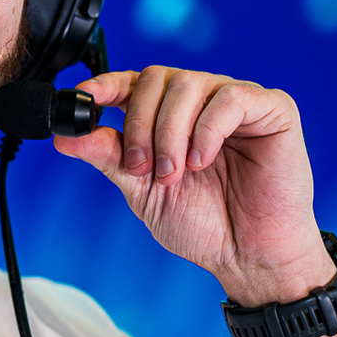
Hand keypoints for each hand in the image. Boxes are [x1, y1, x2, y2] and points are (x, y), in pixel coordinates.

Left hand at [54, 66, 334, 304]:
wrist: (249, 256)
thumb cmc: (205, 223)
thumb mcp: (142, 191)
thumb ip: (109, 157)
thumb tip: (65, 135)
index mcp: (169, 116)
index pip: (133, 82)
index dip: (105, 84)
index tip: (84, 97)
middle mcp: (201, 101)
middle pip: (156, 79)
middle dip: (140, 124)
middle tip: (143, 168)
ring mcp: (236, 102)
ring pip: (190, 84)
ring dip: (171, 132)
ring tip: (175, 174)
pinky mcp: (272, 110)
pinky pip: (231, 98)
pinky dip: (208, 129)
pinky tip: (202, 160)